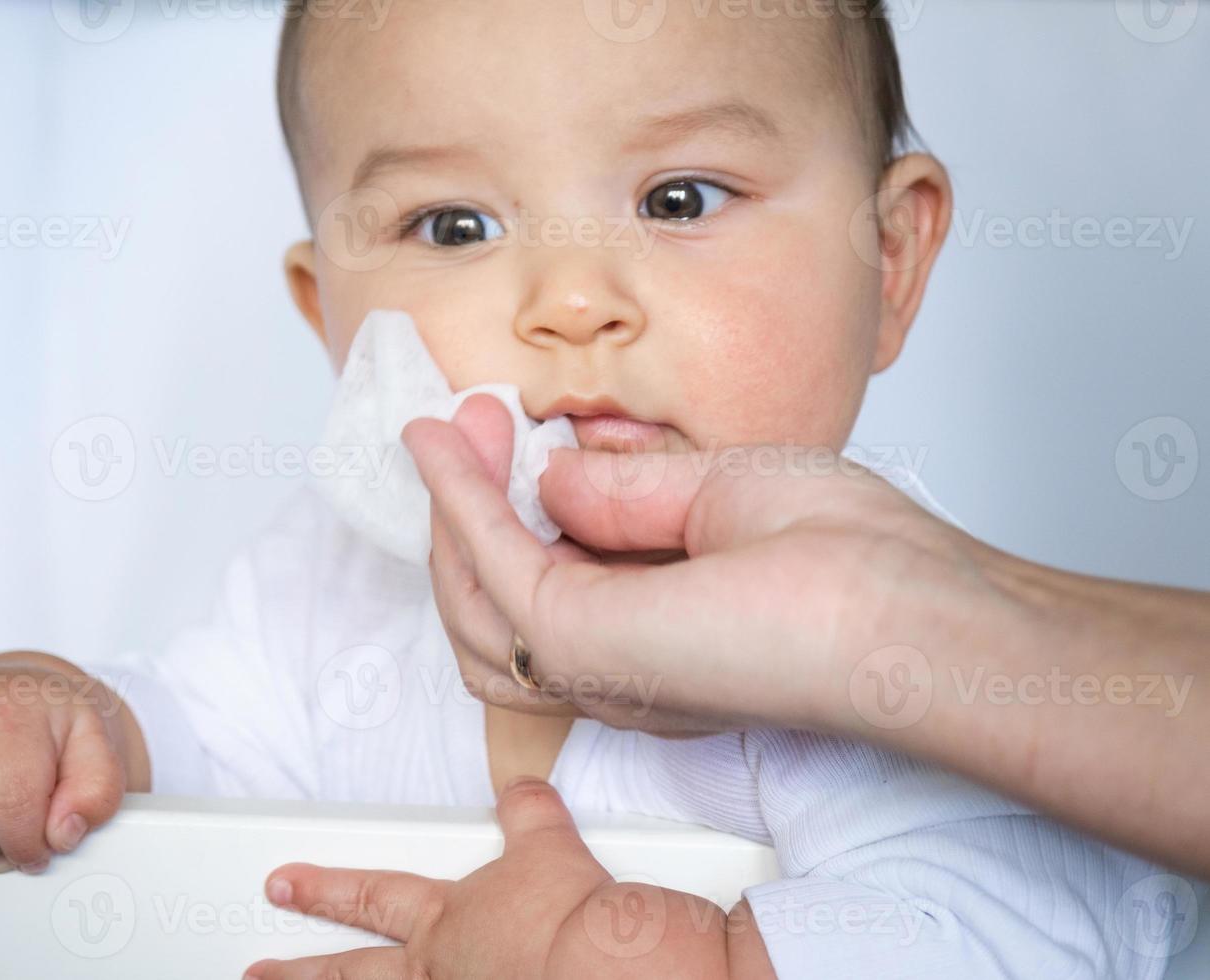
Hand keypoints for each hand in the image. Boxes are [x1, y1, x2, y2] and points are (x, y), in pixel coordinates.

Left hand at [245, 778, 772, 979]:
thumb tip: (524, 785)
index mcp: (450, 916)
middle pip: (352, 971)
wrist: (606, 961)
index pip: (372, 895)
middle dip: (300, 970)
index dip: (324, 888)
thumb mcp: (551, 843)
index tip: (284, 883)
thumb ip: (529, 814)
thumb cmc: (576, 914)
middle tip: (258, 971)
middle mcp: (440, 967)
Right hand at [402, 394, 971, 734]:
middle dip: (464, 508)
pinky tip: (451, 449)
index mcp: (653, 635)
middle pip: (491, 605)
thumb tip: (550, 477)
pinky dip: (460, 504)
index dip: (509, 506)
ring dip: (451, 511)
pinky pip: (488, 568)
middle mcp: (614, 664)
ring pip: (473, 603)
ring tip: (450, 433)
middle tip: (464, 422)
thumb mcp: (724, 492)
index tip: (498, 428)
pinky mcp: (580, 642)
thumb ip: (628, 492)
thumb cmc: (859, 563)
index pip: (547, 583)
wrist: (909, 612)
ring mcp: (593, 662)